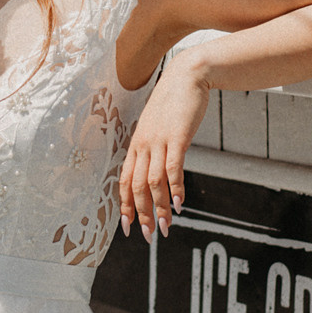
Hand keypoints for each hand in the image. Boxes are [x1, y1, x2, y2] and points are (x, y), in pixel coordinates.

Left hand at [119, 64, 208, 240]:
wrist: (187, 76)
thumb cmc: (174, 102)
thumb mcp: (159, 127)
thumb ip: (157, 148)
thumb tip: (161, 171)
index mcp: (137, 144)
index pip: (124, 180)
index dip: (125, 205)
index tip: (128, 227)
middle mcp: (143, 145)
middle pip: (136, 186)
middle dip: (141, 214)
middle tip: (147, 236)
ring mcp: (158, 141)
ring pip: (153, 182)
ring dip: (159, 208)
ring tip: (164, 228)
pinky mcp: (176, 137)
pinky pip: (173, 168)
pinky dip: (175, 188)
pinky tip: (179, 204)